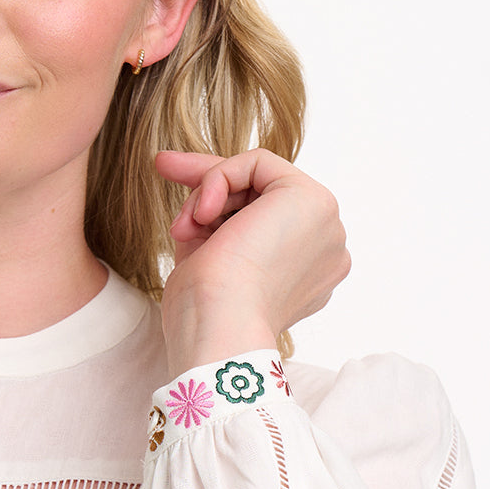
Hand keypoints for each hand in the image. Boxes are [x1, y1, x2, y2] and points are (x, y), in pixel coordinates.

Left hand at [155, 148, 350, 375]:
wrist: (218, 326)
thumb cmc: (206, 310)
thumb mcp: (210, 256)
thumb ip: (218, 221)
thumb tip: (204, 196)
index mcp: (307, 275)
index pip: (264, 221)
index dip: (218, 204)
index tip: (181, 204)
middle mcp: (326, 250)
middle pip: (262, 195)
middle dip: (208, 183)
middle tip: (163, 166)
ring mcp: (326, 226)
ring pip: (257, 180)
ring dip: (207, 194)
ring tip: (185, 228)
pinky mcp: (314, 201)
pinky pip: (258, 163)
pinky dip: (219, 178)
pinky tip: (203, 212)